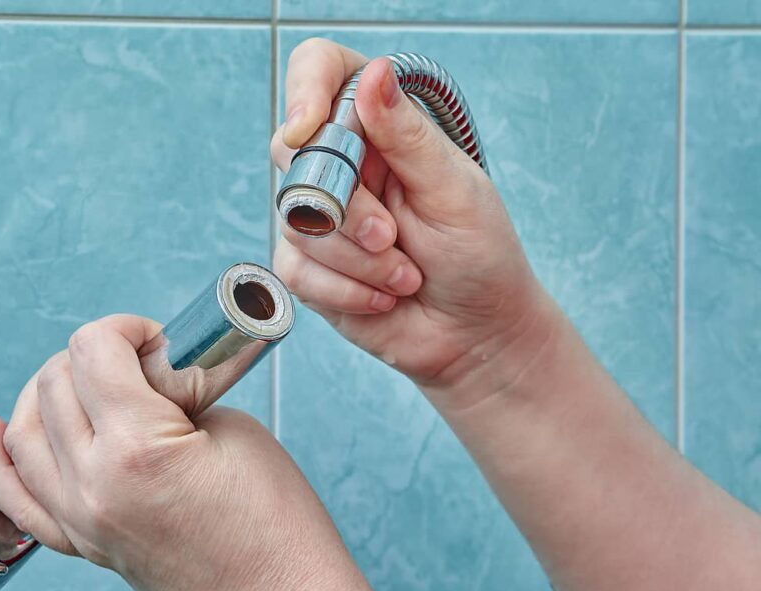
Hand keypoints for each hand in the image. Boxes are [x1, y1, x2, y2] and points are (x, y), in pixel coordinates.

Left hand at [0, 315, 424, 590]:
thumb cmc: (280, 531)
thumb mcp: (238, 433)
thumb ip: (181, 394)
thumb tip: (151, 374)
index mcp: (135, 449)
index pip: (93, 352)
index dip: (125, 329)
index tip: (153, 338)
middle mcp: (92, 486)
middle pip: (53, 386)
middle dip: (92, 355)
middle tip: (139, 360)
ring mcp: (81, 521)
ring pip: (23, 435)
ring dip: (47, 392)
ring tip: (88, 381)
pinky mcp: (85, 546)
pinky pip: (19, 498)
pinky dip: (3, 457)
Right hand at [272, 38, 554, 401]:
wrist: (475, 334)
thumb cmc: (478, 255)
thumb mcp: (454, 191)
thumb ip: (409, 136)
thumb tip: (374, 73)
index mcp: (381, 128)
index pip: (321, 73)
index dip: (305, 90)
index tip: (309, 127)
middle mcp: (343, 166)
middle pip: (295, 154)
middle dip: (347, 210)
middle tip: (392, 237)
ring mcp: (319, 217)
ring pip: (297, 222)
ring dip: (359, 262)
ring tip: (406, 277)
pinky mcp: (309, 267)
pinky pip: (297, 270)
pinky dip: (346, 291)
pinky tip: (383, 298)